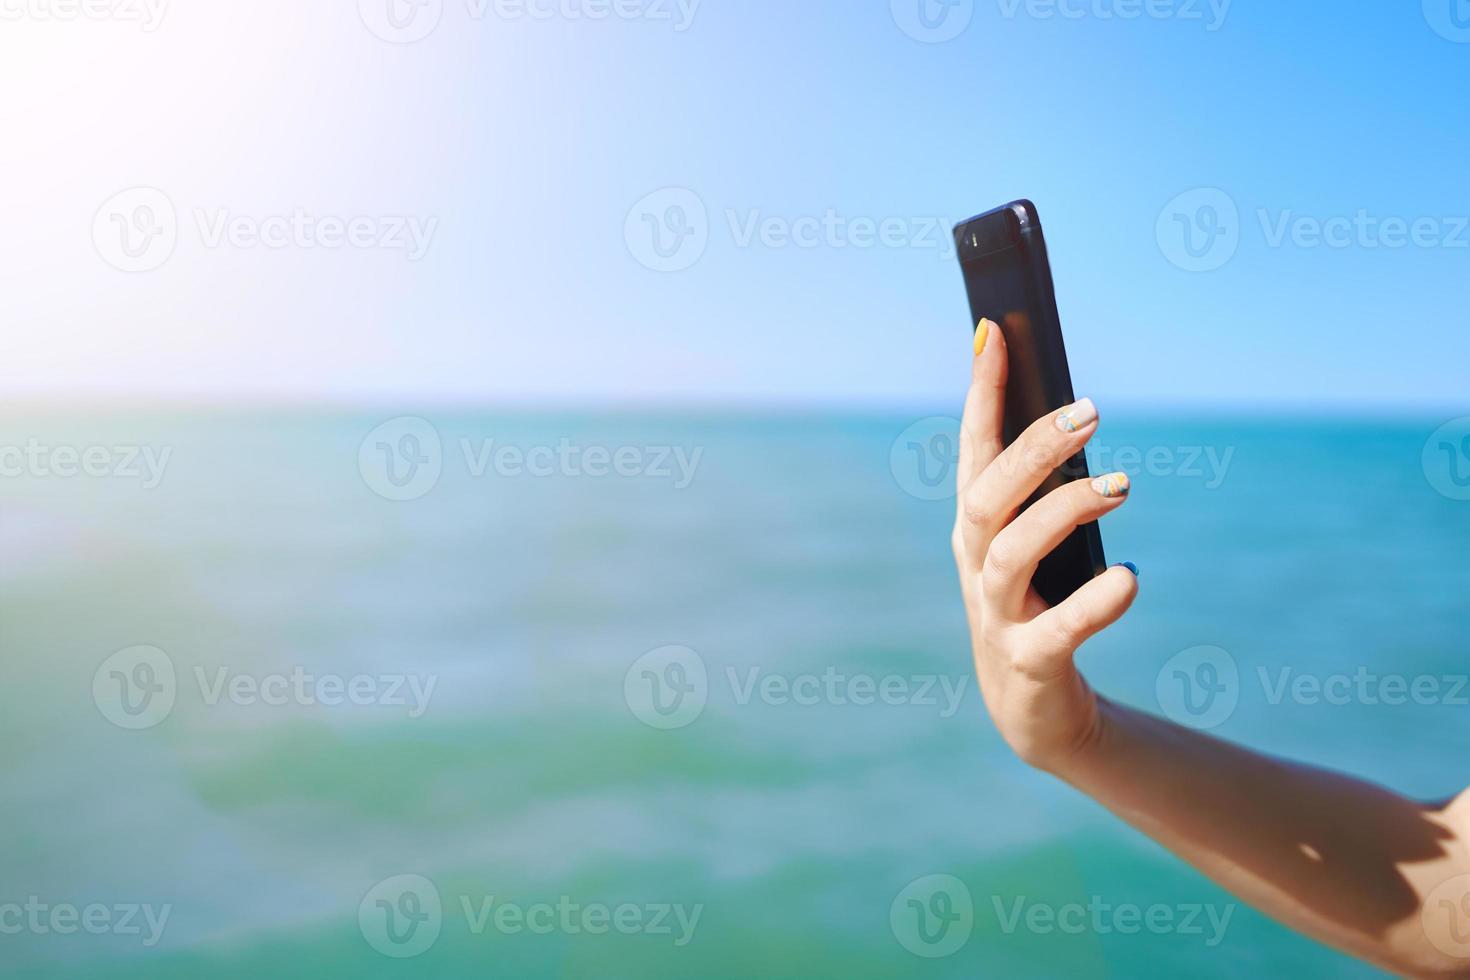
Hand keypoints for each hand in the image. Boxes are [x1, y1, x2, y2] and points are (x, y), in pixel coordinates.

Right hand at [952, 318, 1138, 772]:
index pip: (973, 449)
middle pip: (987, 497)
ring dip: (1062, 513)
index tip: (998, 332)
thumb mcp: (1035, 539)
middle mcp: (976, 563)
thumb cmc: (1042, 603)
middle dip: (1032, 449)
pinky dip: (1094, 604)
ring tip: (1121, 485)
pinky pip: (1058, 630)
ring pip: (1011, 554)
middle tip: (1091, 411)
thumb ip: (1043, 483)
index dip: (982, 393)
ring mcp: (996, 614)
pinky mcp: (1029, 661)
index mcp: (977, 526)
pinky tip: (1128, 580)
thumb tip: (1071, 408)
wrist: (1035, 708)